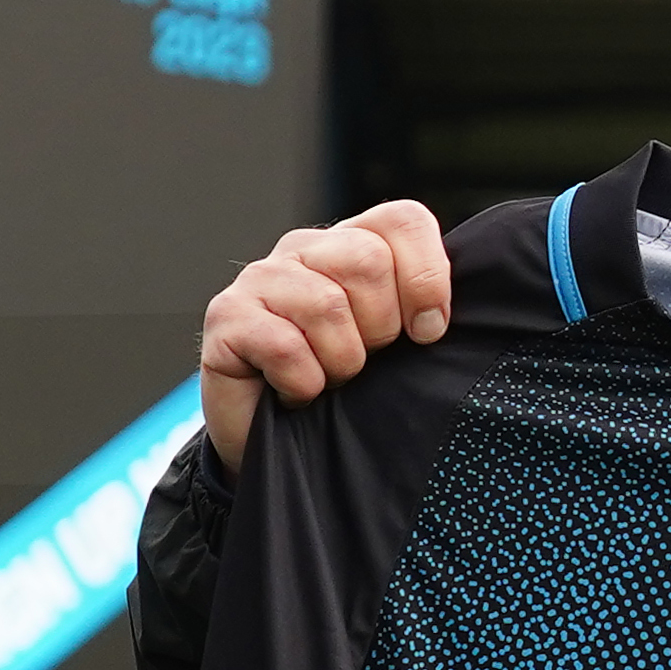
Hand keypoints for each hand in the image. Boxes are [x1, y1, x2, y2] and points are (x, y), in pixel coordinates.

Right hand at [198, 202, 454, 467]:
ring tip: (326, 381)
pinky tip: (293, 394)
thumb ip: (422, 313)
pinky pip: (286, 346)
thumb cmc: (342, 395)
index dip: (426, 277)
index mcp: (352, 244)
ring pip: (327, 305)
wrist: (273, 448)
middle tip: (362, 362)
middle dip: (380, 329)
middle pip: (368, 261)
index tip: (427, 333)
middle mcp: (303, 250)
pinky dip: (302, 384)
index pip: (403, 221)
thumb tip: (444, 317)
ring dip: (339, 364)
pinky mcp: (226, 317)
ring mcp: (260, 278)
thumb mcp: (394, 349)